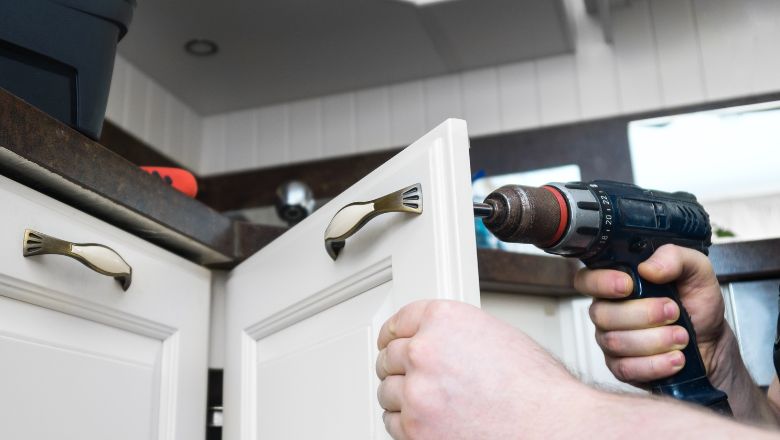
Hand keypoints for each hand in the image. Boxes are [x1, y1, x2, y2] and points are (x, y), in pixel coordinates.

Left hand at [375, 300, 587, 438]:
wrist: (551, 427)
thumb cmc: (535, 388)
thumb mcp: (494, 335)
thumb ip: (455, 334)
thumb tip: (436, 342)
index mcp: (444, 319)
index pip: (399, 321)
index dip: (394, 334)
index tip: (390, 341)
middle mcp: (425, 351)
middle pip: (389, 357)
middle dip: (398, 366)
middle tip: (411, 375)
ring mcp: (417, 392)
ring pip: (387, 391)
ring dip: (401, 396)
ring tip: (427, 402)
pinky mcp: (415, 429)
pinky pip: (392, 423)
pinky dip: (405, 423)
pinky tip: (425, 420)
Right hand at [574, 244, 779, 424]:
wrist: (712, 343)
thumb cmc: (698, 306)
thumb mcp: (697, 272)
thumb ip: (675, 258)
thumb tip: (648, 267)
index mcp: (618, 282)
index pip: (586, 280)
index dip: (600, 283)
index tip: (628, 285)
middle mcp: (609, 310)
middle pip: (602, 314)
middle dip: (643, 314)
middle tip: (673, 311)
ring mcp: (611, 340)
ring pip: (615, 341)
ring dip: (655, 340)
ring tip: (682, 336)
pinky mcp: (621, 367)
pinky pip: (626, 368)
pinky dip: (655, 364)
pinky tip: (675, 358)